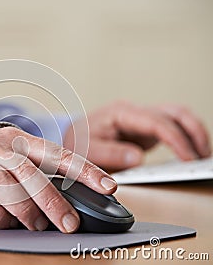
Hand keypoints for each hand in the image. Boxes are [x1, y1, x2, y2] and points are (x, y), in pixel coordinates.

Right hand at [0, 126, 116, 232]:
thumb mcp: (13, 157)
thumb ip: (38, 171)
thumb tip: (73, 200)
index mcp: (19, 139)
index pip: (58, 154)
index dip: (85, 170)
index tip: (108, 186)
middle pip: (31, 175)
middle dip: (54, 203)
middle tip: (70, 224)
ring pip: (9, 193)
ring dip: (28, 214)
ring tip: (37, 224)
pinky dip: (2, 220)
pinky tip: (6, 220)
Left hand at [64, 101, 210, 171]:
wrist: (72, 138)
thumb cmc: (78, 142)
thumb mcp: (88, 151)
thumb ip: (111, 154)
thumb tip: (138, 158)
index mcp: (120, 113)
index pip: (156, 121)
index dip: (175, 139)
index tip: (188, 157)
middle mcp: (134, 112)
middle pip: (173, 113)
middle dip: (193, 132)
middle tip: (201, 157)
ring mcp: (141, 119)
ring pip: (176, 116)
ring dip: (192, 133)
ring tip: (201, 156)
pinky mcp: (144, 129)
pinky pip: (171, 128)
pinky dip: (184, 138)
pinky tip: (190, 154)